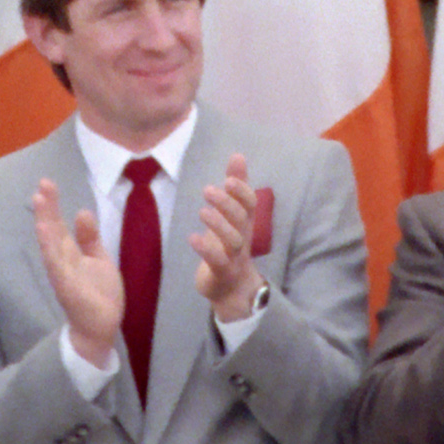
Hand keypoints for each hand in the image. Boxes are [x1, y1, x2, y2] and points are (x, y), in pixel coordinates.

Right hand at [33, 178, 125, 367]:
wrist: (101, 327)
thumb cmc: (98, 293)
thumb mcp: (98, 259)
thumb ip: (89, 238)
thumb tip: (81, 211)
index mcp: (70, 252)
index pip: (59, 224)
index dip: (53, 204)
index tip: (46, 183)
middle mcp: (62, 260)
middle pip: (52, 229)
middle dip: (47, 208)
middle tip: (42, 184)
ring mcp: (62, 273)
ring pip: (50, 245)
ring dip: (44, 223)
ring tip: (39, 202)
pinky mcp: (66, 287)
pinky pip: (56, 266)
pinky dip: (50, 250)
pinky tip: (45, 233)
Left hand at [192, 155, 267, 318]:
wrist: (233, 289)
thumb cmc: (230, 245)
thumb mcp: (233, 215)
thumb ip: (236, 186)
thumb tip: (238, 155)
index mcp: (245, 222)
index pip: (250, 204)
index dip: (242, 191)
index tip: (228, 179)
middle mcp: (243, 237)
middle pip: (242, 219)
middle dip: (227, 204)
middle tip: (208, 190)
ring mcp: (235, 257)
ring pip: (233, 240)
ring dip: (219, 224)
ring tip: (202, 211)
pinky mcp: (222, 273)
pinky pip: (218, 261)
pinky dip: (206, 249)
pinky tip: (192, 237)